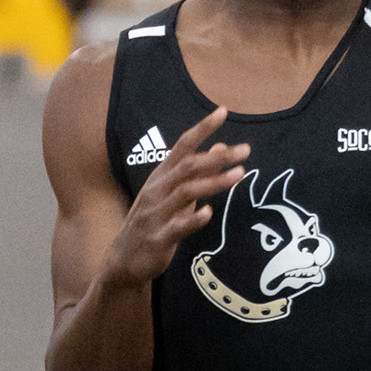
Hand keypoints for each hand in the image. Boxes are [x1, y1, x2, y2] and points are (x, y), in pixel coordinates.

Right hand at [104, 107, 248, 287]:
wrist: (125, 260)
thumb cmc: (153, 222)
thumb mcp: (173, 194)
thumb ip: (196, 173)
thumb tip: (222, 147)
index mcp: (161, 177)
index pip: (182, 146)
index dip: (202, 128)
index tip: (222, 111)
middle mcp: (157, 190)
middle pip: (188, 166)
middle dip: (218, 157)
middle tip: (246, 150)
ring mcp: (156, 213)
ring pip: (186, 192)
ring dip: (213, 182)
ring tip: (240, 174)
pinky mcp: (158, 237)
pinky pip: (177, 226)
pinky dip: (193, 218)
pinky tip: (208, 212)